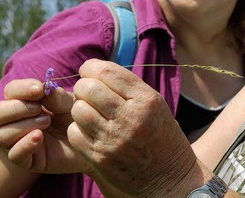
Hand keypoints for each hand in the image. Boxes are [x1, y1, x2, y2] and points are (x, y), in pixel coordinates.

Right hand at [0, 78, 87, 173]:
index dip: (21, 89)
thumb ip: (56, 96)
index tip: (39, 89)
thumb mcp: (70, 102)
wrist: (92, 139)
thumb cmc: (78, 116)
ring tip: (47, 122)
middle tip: (39, 108)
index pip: (10, 92)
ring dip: (24, 125)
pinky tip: (40, 137)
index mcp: (24, 102)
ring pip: (1, 135)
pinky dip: (25, 144)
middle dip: (15, 108)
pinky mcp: (27, 161)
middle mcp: (15, 122)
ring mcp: (19, 142)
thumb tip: (42, 89)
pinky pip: (14, 154)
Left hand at [68, 59, 198, 196]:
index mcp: (146, 100)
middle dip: (83, 87)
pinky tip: (90, 131)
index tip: (89, 71)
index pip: (107, 72)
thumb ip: (128, 87)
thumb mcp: (155, 104)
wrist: (170, 177)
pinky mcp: (100, 158)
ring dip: (80, 109)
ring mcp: (113, 139)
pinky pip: (75, 133)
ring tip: (91, 113)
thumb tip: (96, 70)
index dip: (90, 67)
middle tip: (89, 93)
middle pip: (88, 88)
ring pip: (78, 109)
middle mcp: (130, 117)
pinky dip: (78, 130)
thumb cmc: (161, 135)